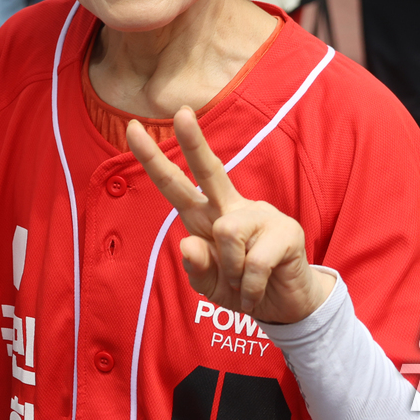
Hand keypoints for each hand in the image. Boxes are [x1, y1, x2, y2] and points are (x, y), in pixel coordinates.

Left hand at [128, 108, 332, 323]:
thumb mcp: (211, 285)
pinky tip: (256, 291)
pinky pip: (253, 262)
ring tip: (241, 283)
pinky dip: (248, 288)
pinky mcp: (286, 231)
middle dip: (193, 142)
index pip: (175, 184)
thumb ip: (197, 268)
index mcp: (206, 216)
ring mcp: (260, 215)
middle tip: (182, 113)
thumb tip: (189, 244)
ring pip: (226, 232)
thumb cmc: (242, 288)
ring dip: (230, 271)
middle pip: (209, 169)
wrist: (285, 306)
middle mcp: (231, 208)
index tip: (132, 128)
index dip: (152, 159)